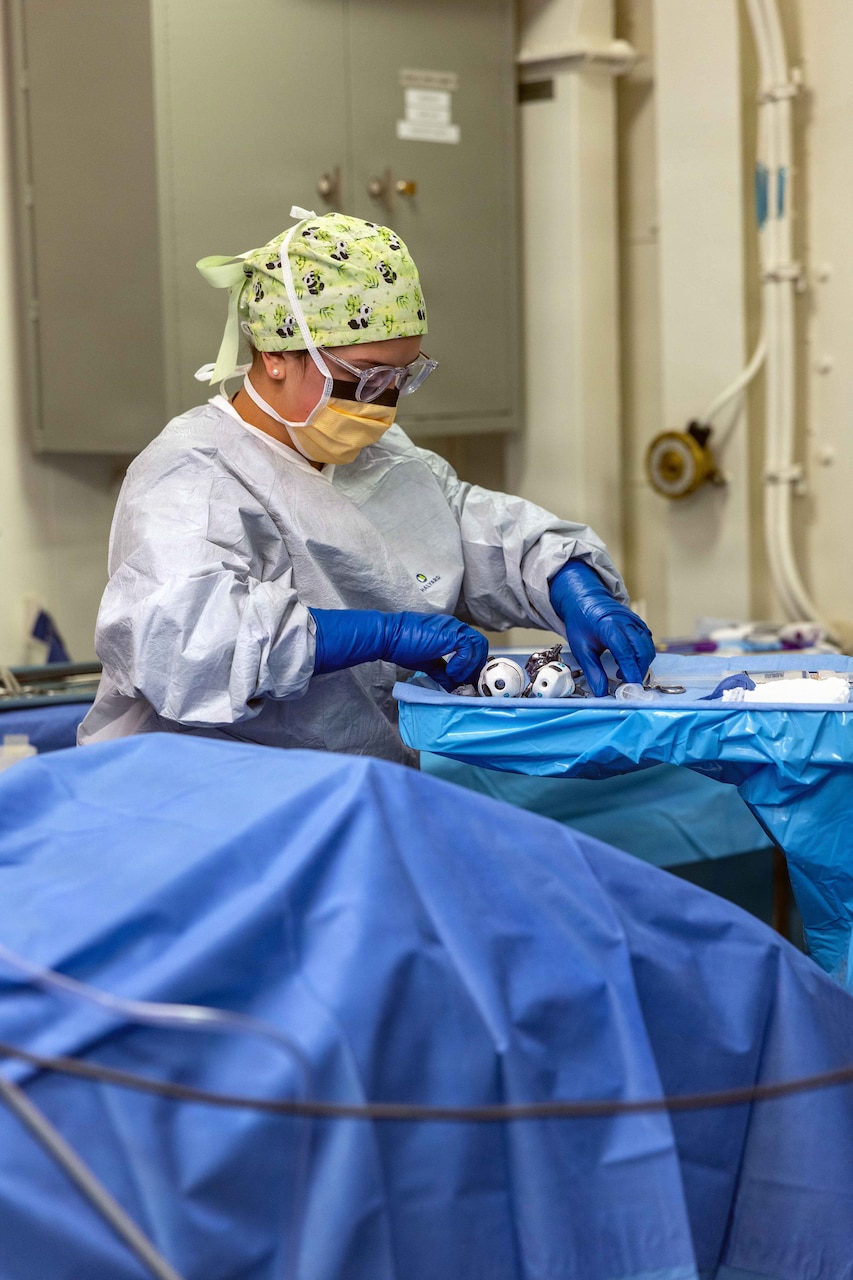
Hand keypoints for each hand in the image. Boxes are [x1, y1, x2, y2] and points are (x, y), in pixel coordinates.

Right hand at [310, 608, 488, 690]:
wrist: (389, 637)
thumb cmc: (403, 646)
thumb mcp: (428, 663)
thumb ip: (442, 673)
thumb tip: (453, 686)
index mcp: (450, 632)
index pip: (473, 646)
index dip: (473, 663)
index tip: (466, 680)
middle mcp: (455, 627)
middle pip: (480, 644)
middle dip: (476, 665)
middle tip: (466, 680)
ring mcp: (454, 629)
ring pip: (478, 645)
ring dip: (471, 665)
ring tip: (456, 677)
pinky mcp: (451, 634)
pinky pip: (468, 648)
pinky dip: (463, 663)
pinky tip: (450, 671)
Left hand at [549, 561, 654, 696]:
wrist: (585, 600)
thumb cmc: (582, 622)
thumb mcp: (581, 648)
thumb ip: (593, 671)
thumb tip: (601, 692)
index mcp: (610, 626)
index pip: (626, 653)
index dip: (630, 672)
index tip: (630, 688)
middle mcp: (627, 622)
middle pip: (643, 651)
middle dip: (639, 671)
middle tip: (627, 685)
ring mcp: (636, 622)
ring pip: (648, 648)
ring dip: (641, 664)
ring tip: (624, 674)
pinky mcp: (640, 624)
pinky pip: (647, 642)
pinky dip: (643, 655)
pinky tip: (628, 662)